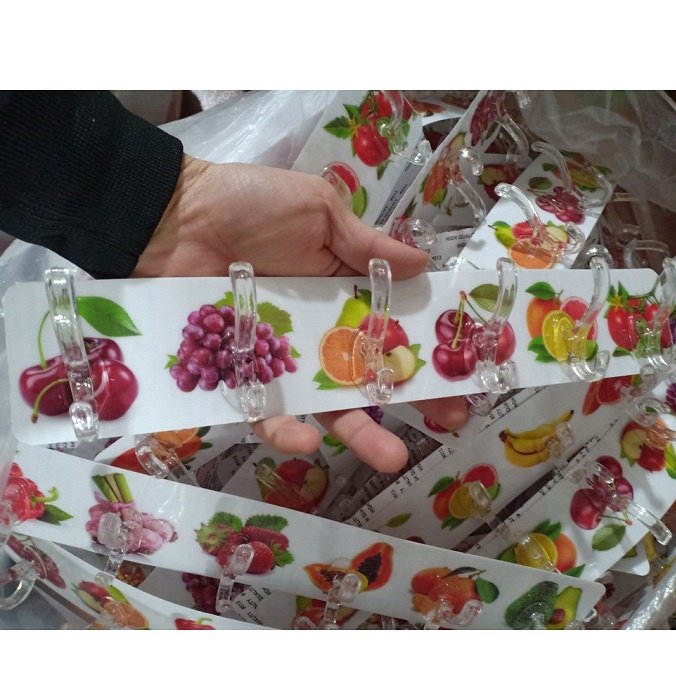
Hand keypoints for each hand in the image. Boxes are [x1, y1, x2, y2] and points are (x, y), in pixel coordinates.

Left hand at [134, 155, 468, 471]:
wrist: (169, 216)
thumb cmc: (249, 206)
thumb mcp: (318, 210)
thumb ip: (366, 244)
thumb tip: (425, 264)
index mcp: (343, 293)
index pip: (395, 328)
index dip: (429, 348)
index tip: (466, 370)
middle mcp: (319, 333)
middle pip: (371, 374)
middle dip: (413, 399)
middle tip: (451, 421)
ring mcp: (282, 360)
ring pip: (326, 404)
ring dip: (360, 432)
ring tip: (392, 456)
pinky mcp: (240, 377)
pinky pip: (265, 410)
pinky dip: (285, 428)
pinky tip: (308, 440)